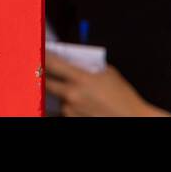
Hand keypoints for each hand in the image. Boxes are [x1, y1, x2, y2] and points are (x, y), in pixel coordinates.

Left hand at [45, 54, 162, 116]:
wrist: (132, 118)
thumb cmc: (123, 97)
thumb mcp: (108, 73)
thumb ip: (89, 66)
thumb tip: (75, 60)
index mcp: (81, 79)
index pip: (52, 63)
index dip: (42, 56)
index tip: (38, 52)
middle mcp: (72, 95)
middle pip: (45, 82)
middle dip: (43, 76)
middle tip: (43, 71)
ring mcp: (70, 110)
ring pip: (56, 97)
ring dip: (61, 94)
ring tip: (77, 93)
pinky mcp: (71, 120)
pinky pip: (63, 110)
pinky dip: (68, 106)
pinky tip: (82, 104)